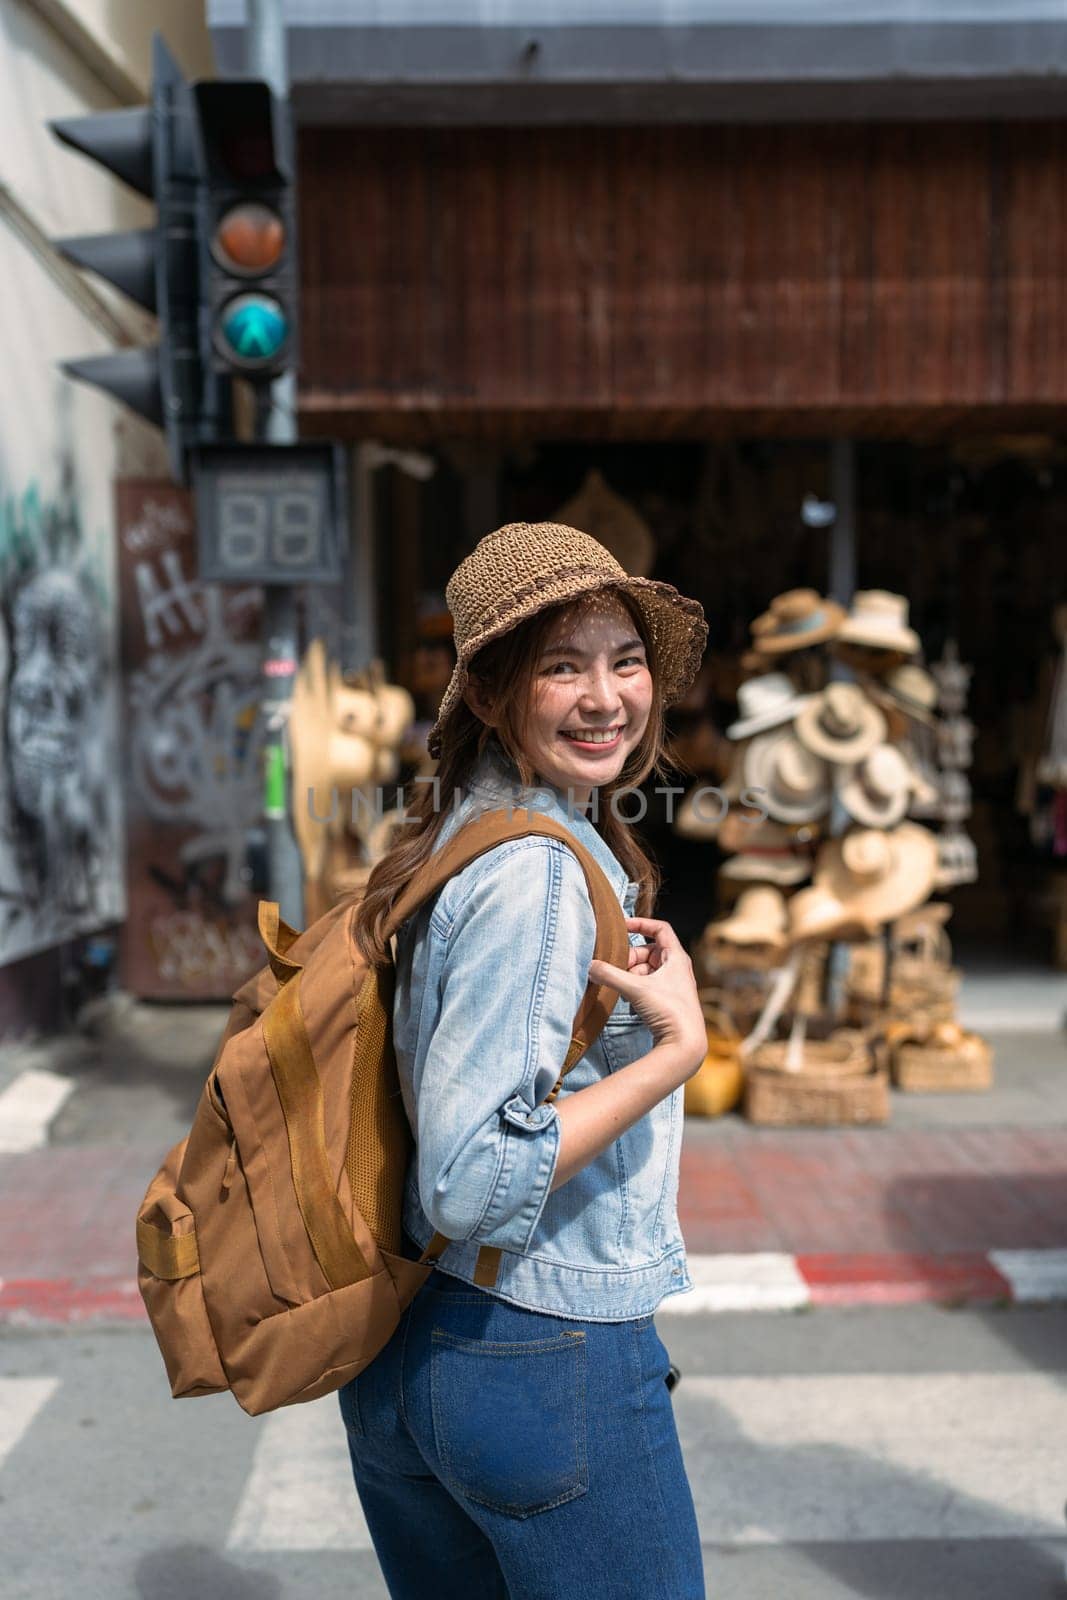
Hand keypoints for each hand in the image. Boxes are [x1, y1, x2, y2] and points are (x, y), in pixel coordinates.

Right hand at [588, 917, 706, 1075]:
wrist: (685, 1044)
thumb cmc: (669, 1011)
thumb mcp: (635, 989)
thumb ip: (610, 975)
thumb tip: (590, 966)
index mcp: (676, 957)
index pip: (660, 928)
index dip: (641, 924)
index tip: (622, 927)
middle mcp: (677, 968)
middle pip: (649, 951)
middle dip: (629, 958)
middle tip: (616, 968)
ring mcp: (673, 984)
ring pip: (647, 969)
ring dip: (631, 974)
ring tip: (622, 986)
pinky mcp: (668, 1000)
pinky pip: (648, 984)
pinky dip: (636, 987)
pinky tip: (629, 1000)